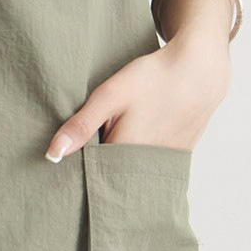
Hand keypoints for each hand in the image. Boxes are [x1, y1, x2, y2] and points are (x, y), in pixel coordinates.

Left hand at [44, 34, 231, 161]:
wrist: (198, 72)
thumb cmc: (153, 80)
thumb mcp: (109, 96)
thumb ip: (81, 126)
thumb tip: (52, 155)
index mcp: (123, 157)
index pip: (90, 177)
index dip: (75, 172)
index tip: (62, 165)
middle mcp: (145, 169)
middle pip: (109, 179)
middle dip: (94, 170)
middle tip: (89, 146)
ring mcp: (162, 166)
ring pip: (129, 173)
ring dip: (116, 165)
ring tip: (113, 140)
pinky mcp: (174, 159)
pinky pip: (147, 167)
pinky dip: (135, 159)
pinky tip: (131, 141)